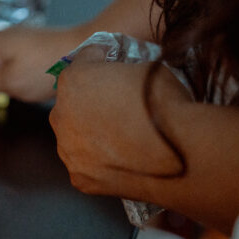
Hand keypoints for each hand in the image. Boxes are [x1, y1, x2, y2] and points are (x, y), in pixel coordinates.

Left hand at [49, 58, 189, 195]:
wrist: (178, 151)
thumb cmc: (164, 103)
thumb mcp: (145, 67)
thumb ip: (121, 71)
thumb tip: (124, 77)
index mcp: (73, 80)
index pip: (83, 62)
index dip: (101, 61)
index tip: (112, 64)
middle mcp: (60, 115)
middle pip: (70, 103)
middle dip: (89, 101)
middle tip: (118, 107)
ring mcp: (67, 150)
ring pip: (74, 138)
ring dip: (91, 134)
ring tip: (122, 137)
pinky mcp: (79, 177)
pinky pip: (85, 165)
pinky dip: (100, 162)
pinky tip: (122, 160)